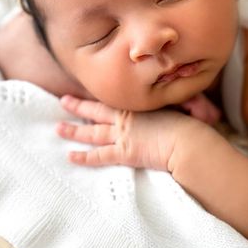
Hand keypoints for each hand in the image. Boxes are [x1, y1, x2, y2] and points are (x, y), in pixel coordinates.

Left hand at [57, 95, 196, 170]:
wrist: (186, 140)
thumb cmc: (188, 122)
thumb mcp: (183, 106)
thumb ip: (181, 101)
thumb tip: (189, 97)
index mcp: (137, 105)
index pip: (113, 99)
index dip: (100, 95)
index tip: (87, 90)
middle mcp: (125, 118)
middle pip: (96, 111)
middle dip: (78, 106)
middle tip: (63, 101)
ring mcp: (122, 135)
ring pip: (91, 132)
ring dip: (74, 130)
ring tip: (58, 128)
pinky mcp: (123, 153)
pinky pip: (98, 156)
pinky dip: (83, 157)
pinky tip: (70, 157)